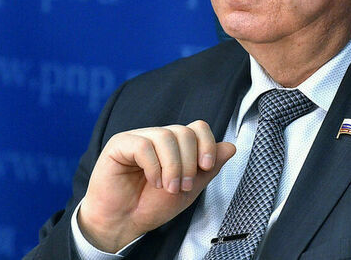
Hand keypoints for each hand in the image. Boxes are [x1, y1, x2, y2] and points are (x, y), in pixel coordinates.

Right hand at [77, 120, 235, 252]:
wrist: (123, 223)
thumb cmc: (151, 206)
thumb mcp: (189, 189)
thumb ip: (209, 168)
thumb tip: (230, 146)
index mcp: (175, 145)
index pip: (197, 127)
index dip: (206, 144)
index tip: (206, 166)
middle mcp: (158, 137)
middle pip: (184, 131)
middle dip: (189, 162)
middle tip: (182, 186)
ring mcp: (138, 138)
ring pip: (166, 135)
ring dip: (172, 166)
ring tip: (168, 187)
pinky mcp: (120, 144)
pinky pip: (143, 145)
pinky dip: (153, 166)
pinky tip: (152, 181)